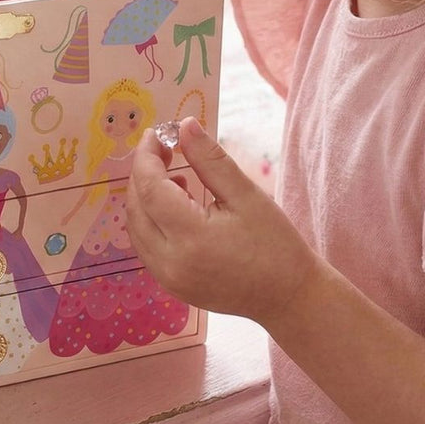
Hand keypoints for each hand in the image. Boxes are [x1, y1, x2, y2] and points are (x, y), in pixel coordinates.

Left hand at [126, 116, 319, 327]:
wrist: (289, 298)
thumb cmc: (275, 245)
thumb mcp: (247, 195)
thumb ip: (211, 159)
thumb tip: (185, 125)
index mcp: (192, 238)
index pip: (150, 188)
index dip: (147, 156)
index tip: (156, 134)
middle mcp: (171, 262)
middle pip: (136, 206)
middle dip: (143, 172)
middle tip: (166, 150)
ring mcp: (167, 278)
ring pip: (135, 226)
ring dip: (144, 196)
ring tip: (176, 179)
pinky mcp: (169, 285)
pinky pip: (144, 244)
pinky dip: (149, 219)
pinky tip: (175, 207)